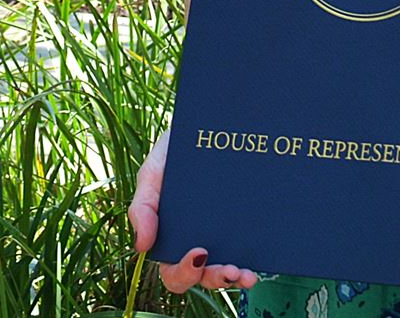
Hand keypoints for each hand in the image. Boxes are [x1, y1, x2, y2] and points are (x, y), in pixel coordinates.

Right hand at [127, 129, 257, 293]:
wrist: (214, 121)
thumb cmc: (177, 148)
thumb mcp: (154, 171)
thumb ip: (143, 205)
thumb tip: (142, 247)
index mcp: (170, 233)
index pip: (172, 269)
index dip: (183, 272)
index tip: (199, 253)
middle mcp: (196, 240)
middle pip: (201, 277)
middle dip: (214, 279)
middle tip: (230, 270)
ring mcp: (223, 237)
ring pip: (225, 272)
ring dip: (234, 279)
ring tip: (246, 274)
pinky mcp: (247, 228)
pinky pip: (249, 255)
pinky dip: (252, 266)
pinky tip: (258, 266)